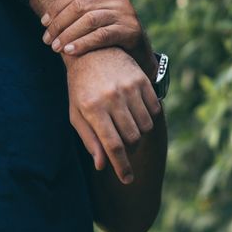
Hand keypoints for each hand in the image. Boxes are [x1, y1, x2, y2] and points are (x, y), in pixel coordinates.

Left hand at [41, 0, 154, 74]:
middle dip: (59, 23)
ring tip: (56, 48)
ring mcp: (126, 13)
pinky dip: (83, 43)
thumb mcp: (102, 10)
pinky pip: (101, 36)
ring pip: (89, 20)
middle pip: (80, 6)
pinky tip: (70, 51)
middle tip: (47, 39)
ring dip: (68, 34)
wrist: (139, 52)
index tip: (43, 22)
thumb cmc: (113, 30)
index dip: (57, 7)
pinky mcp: (130, 30)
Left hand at [66, 48, 160, 183]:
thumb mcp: (76, 113)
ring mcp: (128, 87)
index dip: (121, 166)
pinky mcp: (142, 80)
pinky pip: (154, 110)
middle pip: (132, 138)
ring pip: (145, 126)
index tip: (127, 179)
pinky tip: (136, 114)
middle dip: (129, 150)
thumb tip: (102, 165)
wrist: (91, 52)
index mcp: (92, 108)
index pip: (112, 145)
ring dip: (139, 134)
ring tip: (127, 127)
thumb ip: (89, 139)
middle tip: (123, 147)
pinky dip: (149, 118)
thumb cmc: (80, 88)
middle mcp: (112, 97)